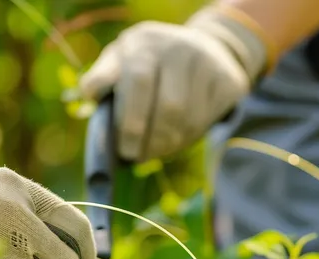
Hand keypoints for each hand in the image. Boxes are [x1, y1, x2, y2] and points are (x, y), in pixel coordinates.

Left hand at [79, 7, 269, 161]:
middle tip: (137, 157)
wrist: (204, 49)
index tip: (123, 150)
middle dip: (151, 140)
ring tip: (156, 149)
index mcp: (145, 41)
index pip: (138, 81)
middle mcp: (178, 46)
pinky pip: (207, 122)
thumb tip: (90, 94)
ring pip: (188, 119)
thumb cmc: (148, 65)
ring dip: (169, 144)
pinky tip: (177, 138)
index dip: (130, 121)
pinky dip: (189, 138)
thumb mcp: (120, 62)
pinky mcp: (228, 80)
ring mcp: (207, 62)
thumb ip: (102, 78)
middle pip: (169, 107)